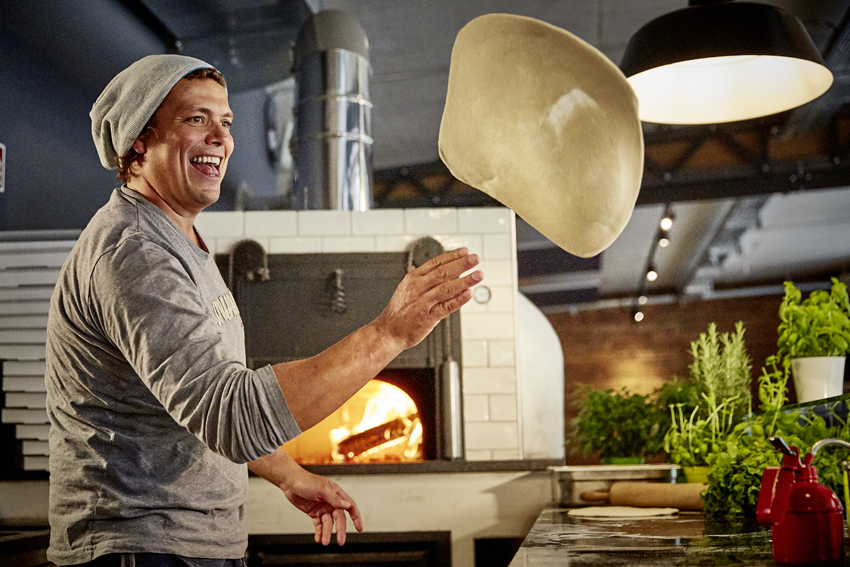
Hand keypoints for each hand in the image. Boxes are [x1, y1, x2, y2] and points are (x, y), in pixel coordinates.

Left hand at [248, 448, 362, 544]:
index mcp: (337, 494)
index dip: (356, 517)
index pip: (350, 507)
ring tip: (324, 542)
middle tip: (340, 542)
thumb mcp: (322, 489)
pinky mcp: (314, 513)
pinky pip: (319, 525)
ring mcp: (323, 508)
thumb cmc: (307, 481)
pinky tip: (318, 538)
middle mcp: (331, 502)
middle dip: (340, 530)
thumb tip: (347, 506)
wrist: (290, 482)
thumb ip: (334, 498)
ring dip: (327, 533)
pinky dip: (319, 532)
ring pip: (328, 524)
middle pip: (339, 518)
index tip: (359, 528)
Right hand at [375, 247, 481, 349]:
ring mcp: (422, 303)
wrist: (388, 331)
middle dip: (461, 264)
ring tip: (478, 275)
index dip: (452, 256)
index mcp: (413, 278)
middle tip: (475, 258)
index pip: (435, 262)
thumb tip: (449, 271)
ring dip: (464, 281)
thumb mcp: (408, 289)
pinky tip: (468, 294)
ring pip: (446, 288)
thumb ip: (427, 280)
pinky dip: (458, 300)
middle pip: (442, 272)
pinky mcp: (427, 318)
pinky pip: (446, 307)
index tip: (465, 251)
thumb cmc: (400, 311)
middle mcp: (417, 288)